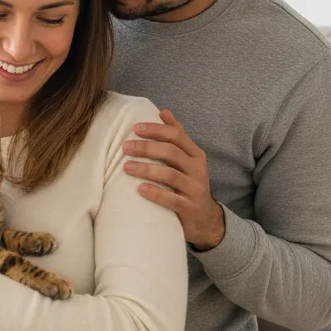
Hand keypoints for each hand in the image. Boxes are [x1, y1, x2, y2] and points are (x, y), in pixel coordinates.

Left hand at [122, 109, 225, 250]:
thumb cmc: (188, 184)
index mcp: (195, 154)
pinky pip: (172, 199)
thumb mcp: (187, 159)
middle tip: (125, 147)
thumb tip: (164, 111)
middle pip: (171, 153)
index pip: (177, 135)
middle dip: (146, 148)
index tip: (135, 128)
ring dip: (146, 169)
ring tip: (127, 167)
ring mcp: (195, 189)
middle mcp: (198, 169)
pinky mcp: (190, 208)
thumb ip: (177, 136)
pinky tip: (140, 189)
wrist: (204, 218)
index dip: (156, 130)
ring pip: (170, 175)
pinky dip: (156, 193)